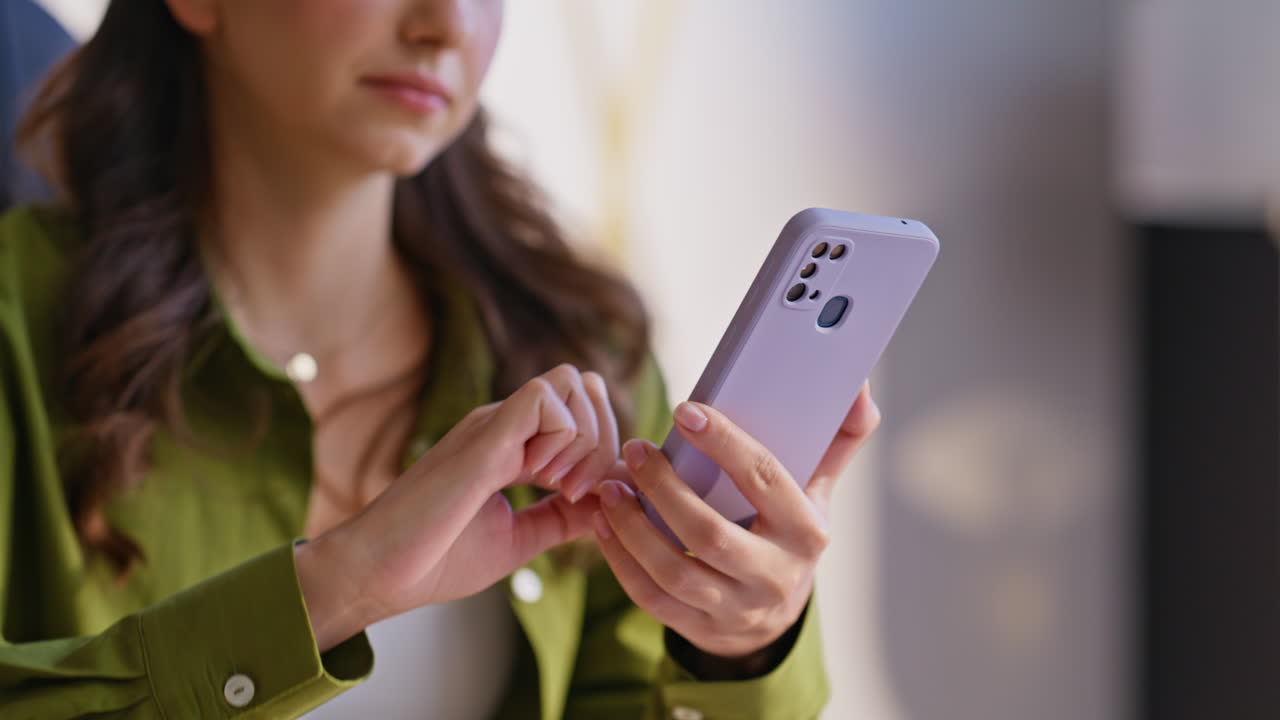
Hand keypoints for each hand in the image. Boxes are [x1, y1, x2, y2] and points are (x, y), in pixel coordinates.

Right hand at [298, 364, 619, 650]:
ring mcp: (492, 424)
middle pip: (585, 387)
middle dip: (604, 441)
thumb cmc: (435, 560)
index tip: (588, 504)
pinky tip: (540, 478)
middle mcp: (504, 425)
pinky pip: (544, 397)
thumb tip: (609, 503)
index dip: (605, 455)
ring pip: (572, 382)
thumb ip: (561, 518)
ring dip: (586, 437)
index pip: (584, 413)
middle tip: (578, 493)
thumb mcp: (518, 539)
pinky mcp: (482, 435)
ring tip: (561, 487)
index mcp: (513, 445)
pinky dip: (563, 437)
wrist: (377, 572)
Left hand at [592, 383, 879, 663]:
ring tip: (611, 487)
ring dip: (632, 527)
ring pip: (673, 571)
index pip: (764, 479)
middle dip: (663, 488)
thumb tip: (861, 389)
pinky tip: (603, 523)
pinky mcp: (699, 627)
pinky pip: (650, 597)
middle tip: (634, 449)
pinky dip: (620, 559)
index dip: (723, 443)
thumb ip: (837, 440)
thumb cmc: (788, 534)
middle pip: (708, 532)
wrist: (775, 617)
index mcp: (807, 532)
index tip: (684, 410)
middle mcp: (774, 575)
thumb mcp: (817, 492)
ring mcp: (735, 608)